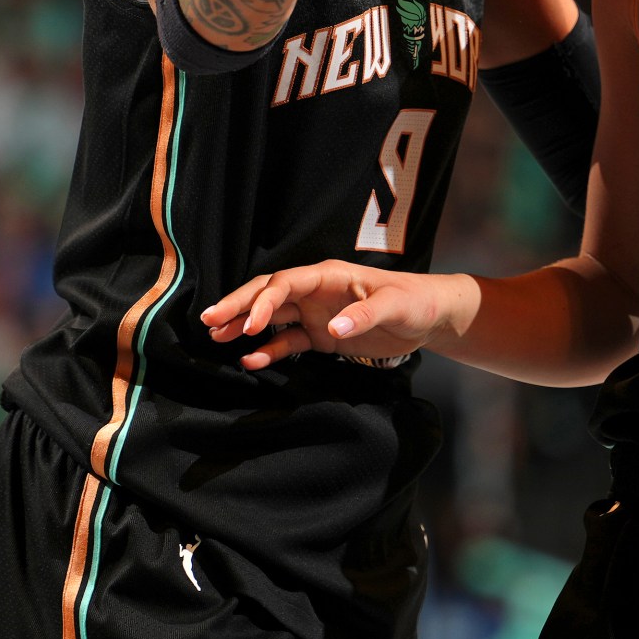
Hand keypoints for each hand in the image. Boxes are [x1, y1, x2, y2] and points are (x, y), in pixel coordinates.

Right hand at [200, 260, 470, 369]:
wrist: (431, 317)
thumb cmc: (416, 301)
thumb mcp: (396, 305)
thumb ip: (364, 315)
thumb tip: (333, 329)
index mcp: (329, 276)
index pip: (285, 283)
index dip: (263, 302)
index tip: (247, 326)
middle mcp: (316, 292)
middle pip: (268, 294)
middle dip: (237, 306)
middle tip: (207, 321)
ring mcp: (316, 313)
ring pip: (272, 318)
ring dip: (244, 327)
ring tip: (215, 339)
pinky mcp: (322, 337)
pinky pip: (288, 342)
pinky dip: (269, 351)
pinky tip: (251, 362)